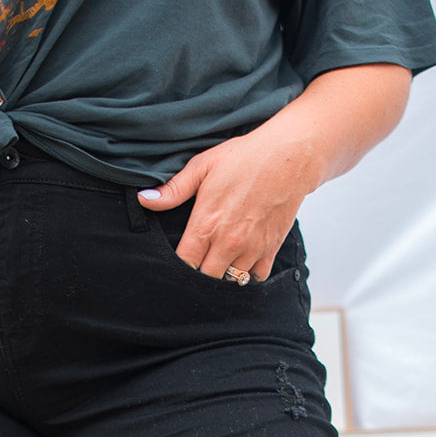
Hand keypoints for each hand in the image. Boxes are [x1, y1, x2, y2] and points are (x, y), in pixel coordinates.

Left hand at [136, 65, 412, 280]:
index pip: (184, 264)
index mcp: (206, 224)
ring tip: (218, 262)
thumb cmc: (245, 157)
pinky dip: (248, 273)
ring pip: (230, 281)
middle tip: (197, 264)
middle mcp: (228, 243)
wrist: (290, 156)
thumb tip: (144, 200)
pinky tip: (242, 260)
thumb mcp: (203, 166)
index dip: (177, 268)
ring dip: (223, 275)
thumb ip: (173, 189)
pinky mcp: (270, 249)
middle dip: (198, 276)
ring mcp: (251, 249)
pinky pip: (255, 277)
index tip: (176, 262)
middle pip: (205, 279)